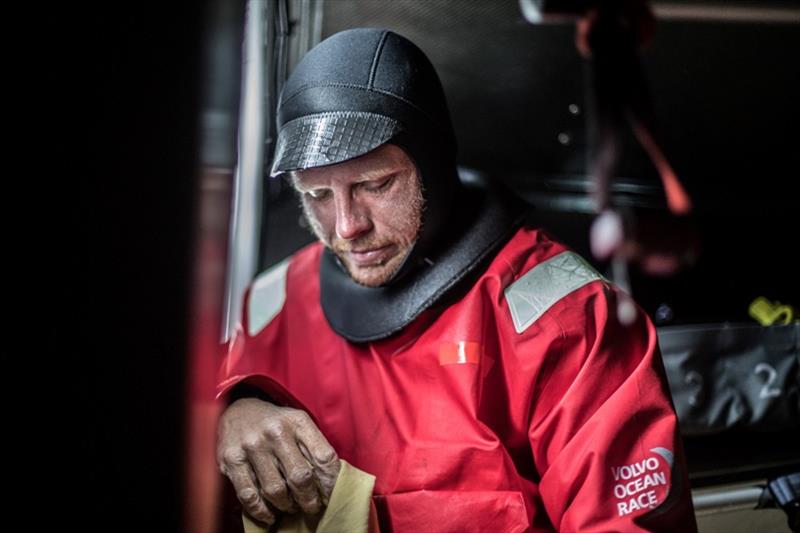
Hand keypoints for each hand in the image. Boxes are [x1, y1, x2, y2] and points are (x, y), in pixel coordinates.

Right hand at [217, 398, 340, 524]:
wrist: (238, 410)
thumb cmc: (276, 424)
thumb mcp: (299, 425)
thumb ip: (314, 448)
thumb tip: (329, 483)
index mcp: (298, 421)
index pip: (323, 457)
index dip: (331, 482)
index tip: (331, 495)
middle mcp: (275, 431)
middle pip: (300, 476)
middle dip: (309, 499)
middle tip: (311, 507)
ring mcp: (252, 445)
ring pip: (275, 489)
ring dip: (286, 505)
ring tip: (291, 507)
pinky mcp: (231, 460)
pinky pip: (249, 495)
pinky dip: (261, 511)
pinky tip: (270, 514)